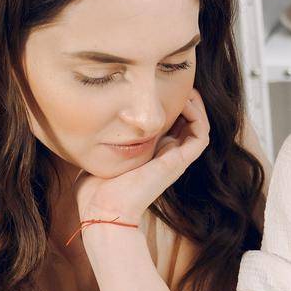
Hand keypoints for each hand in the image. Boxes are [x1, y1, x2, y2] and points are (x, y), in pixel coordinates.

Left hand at [75, 89, 210, 224]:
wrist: (103, 209)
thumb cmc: (95, 188)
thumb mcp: (99, 152)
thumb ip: (102, 138)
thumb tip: (90, 121)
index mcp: (149, 154)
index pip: (169, 124)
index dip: (168, 104)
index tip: (158, 86)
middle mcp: (165, 156)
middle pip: (186, 123)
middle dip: (184, 99)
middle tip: (175, 82)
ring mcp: (174, 160)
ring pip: (199, 127)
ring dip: (196, 105)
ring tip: (185, 88)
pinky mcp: (179, 163)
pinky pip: (201, 135)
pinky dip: (199, 116)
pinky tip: (185, 101)